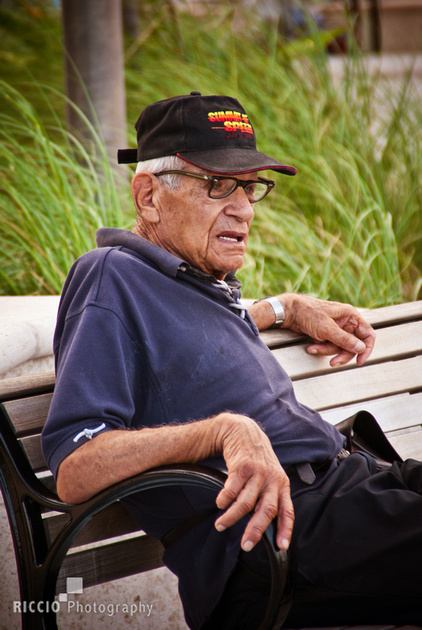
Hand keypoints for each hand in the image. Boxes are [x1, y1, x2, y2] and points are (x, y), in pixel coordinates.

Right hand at [213, 414, 293, 551]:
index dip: (285, 530)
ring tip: (220, 526)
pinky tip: (220, 504)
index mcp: (282, 485)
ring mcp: (257, 473)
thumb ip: (270, 497)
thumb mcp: (271, 476)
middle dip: (256, 530)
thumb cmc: (258, 460)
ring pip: (245, 502)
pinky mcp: (241, 467)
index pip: (287, 511)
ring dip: (231, 517)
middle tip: (245, 545)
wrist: (244, 432)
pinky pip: (231, 489)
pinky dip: (224, 500)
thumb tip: (265, 527)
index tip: (281, 547)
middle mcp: (272, 480)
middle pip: (266, 510)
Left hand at [281, 294, 375, 365]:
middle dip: (342, 354)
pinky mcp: (327, 334)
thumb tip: (361, 348)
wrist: (289, 312)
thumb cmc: (308, 313)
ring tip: (313, 348)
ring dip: (326, 351)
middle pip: (353, 345)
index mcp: (350, 316)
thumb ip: (345, 339)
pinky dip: (321, 348)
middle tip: (333, 363)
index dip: (366, 349)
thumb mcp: (327, 329)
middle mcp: (346, 322)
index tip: (359, 361)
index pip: (368, 334)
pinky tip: (311, 346)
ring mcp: (336, 329)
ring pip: (340, 347)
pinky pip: (329, 346)